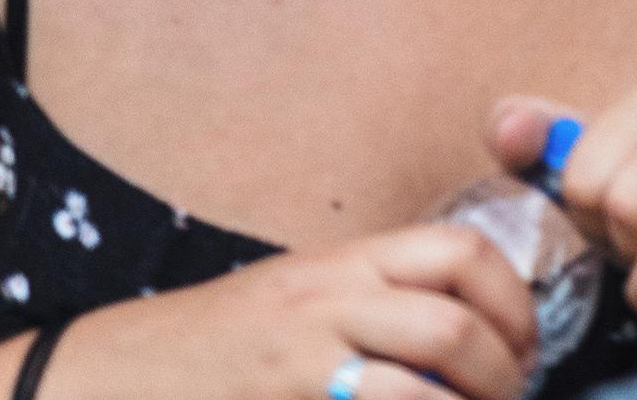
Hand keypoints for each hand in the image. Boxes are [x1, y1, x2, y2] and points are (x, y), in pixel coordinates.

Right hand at [69, 226, 538, 399]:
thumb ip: (376, 299)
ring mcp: (297, 364)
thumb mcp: (300, 296)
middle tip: (511, 398)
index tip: (527, 344)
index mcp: (340, 263)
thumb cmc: (217, 343)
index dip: (514, 300)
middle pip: (451, 324)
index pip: (460, 252)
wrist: (109, 377)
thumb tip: (474, 330)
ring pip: (417, 388)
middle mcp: (323, 303)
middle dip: (503, 372)